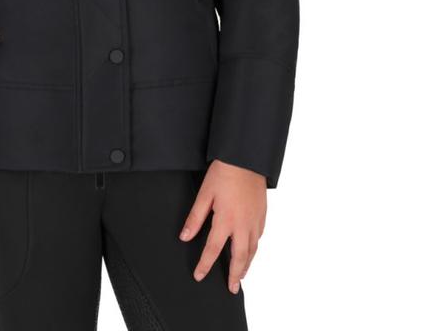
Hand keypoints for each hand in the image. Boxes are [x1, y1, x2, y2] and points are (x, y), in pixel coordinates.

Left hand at [178, 159, 266, 292]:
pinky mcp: (262, 214)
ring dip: (247, 265)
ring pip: (253, 250)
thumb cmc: (224, 173)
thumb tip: (185, 236)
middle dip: (234, 275)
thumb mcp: (205, 194)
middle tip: (232, 289)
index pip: (213, 250)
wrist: (246, 158)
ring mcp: (255, 221)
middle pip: (240, 257)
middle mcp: (243, 225)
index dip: (205, 265)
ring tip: (241, 276)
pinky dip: (254, 249)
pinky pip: (259, 238)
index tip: (199, 276)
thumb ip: (195, 217)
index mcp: (226, 220)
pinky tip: (250, 251)